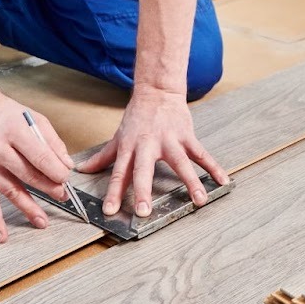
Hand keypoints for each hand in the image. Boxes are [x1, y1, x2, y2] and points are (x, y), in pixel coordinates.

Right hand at [0, 89, 73, 241]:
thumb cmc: (5, 114)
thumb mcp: (33, 118)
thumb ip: (52, 142)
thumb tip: (67, 165)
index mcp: (13, 130)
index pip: (39, 156)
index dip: (55, 171)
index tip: (66, 179)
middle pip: (26, 175)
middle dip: (48, 188)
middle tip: (62, 196)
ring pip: (10, 190)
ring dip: (28, 207)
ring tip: (43, 221)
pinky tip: (2, 235)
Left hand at [76, 87, 228, 218]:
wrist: (158, 91)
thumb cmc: (137, 117)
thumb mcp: (118, 137)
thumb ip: (102, 157)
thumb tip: (82, 170)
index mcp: (129, 148)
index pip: (119, 174)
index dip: (113, 193)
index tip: (110, 212)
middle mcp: (148, 145)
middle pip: (144, 170)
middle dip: (144, 191)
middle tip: (144, 212)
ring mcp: (170, 141)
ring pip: (180, 163)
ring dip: (191, 182)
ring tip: (199, 201)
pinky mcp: (187, 136)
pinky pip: (202, 154)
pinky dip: (213, 167)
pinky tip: (222, 181)